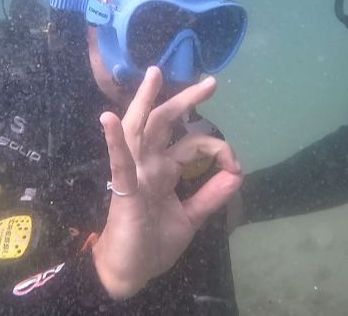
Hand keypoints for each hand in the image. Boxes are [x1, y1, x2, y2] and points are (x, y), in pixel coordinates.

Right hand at [93, 67, 242, 298]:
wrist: (130, 271)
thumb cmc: (153, 243)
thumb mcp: (192, 217)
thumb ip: (212, 195)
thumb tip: (238, 175)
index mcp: (164, 170)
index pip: (193, 145)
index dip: (218, 150)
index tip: (235, 167)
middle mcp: (149, 165)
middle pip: (166, 123)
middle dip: (186, 100)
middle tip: (210, 82)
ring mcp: (135, 173)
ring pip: (140, 129)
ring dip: (146, 101)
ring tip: (154, 75)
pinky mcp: (125, 189)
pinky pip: (119, 162)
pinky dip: (114, 140)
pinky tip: (109, 118)